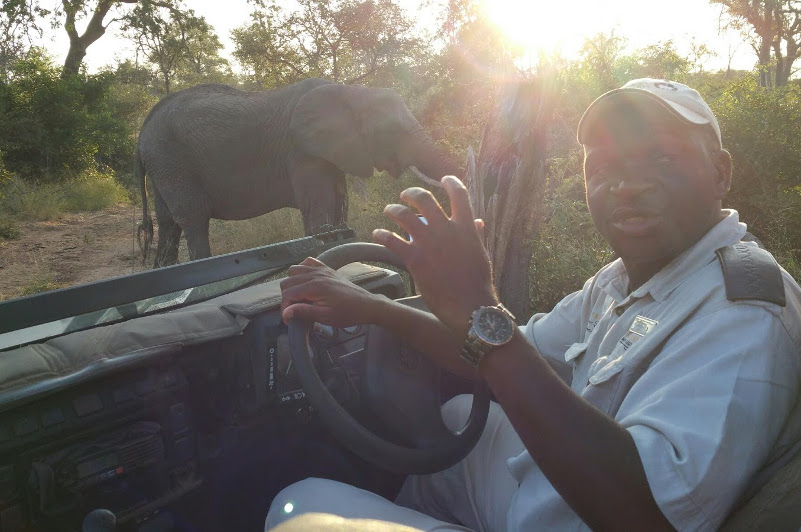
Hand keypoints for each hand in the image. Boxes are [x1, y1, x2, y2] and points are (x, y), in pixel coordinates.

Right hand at [280, 257, 384, 326]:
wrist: (366, 305)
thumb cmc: (348, 313)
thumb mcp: (326, 316)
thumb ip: (304, 312)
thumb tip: (285, 313)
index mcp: (315, 287)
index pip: (288, 294)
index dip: (285, 308)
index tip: (289, 320)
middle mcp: (316, 274)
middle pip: (287, 281)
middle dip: (287, 297)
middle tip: (295, 310)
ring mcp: (321, 269)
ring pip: (294, 270)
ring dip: (292, 284)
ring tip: (300, 297)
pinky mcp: (326, 268)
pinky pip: (308, 262)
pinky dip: (302, 271)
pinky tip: (307, 283)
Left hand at [372, 176, 498, 337]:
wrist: (470, 306)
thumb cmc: (478, 282)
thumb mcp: (480, 253)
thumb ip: (475, 234)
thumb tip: (478, 222)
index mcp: (465, 227)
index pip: (459, 194)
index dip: (451, 182)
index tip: (444, 179)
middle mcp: (446, 229)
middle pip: (424, 198)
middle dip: (411, 193)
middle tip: (404, 196)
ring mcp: (429, 242)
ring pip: (404, 215)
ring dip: (393, 210)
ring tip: (388, 211)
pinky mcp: (415, 258)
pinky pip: (392, 241)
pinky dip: (382, 235)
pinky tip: (377, 234)